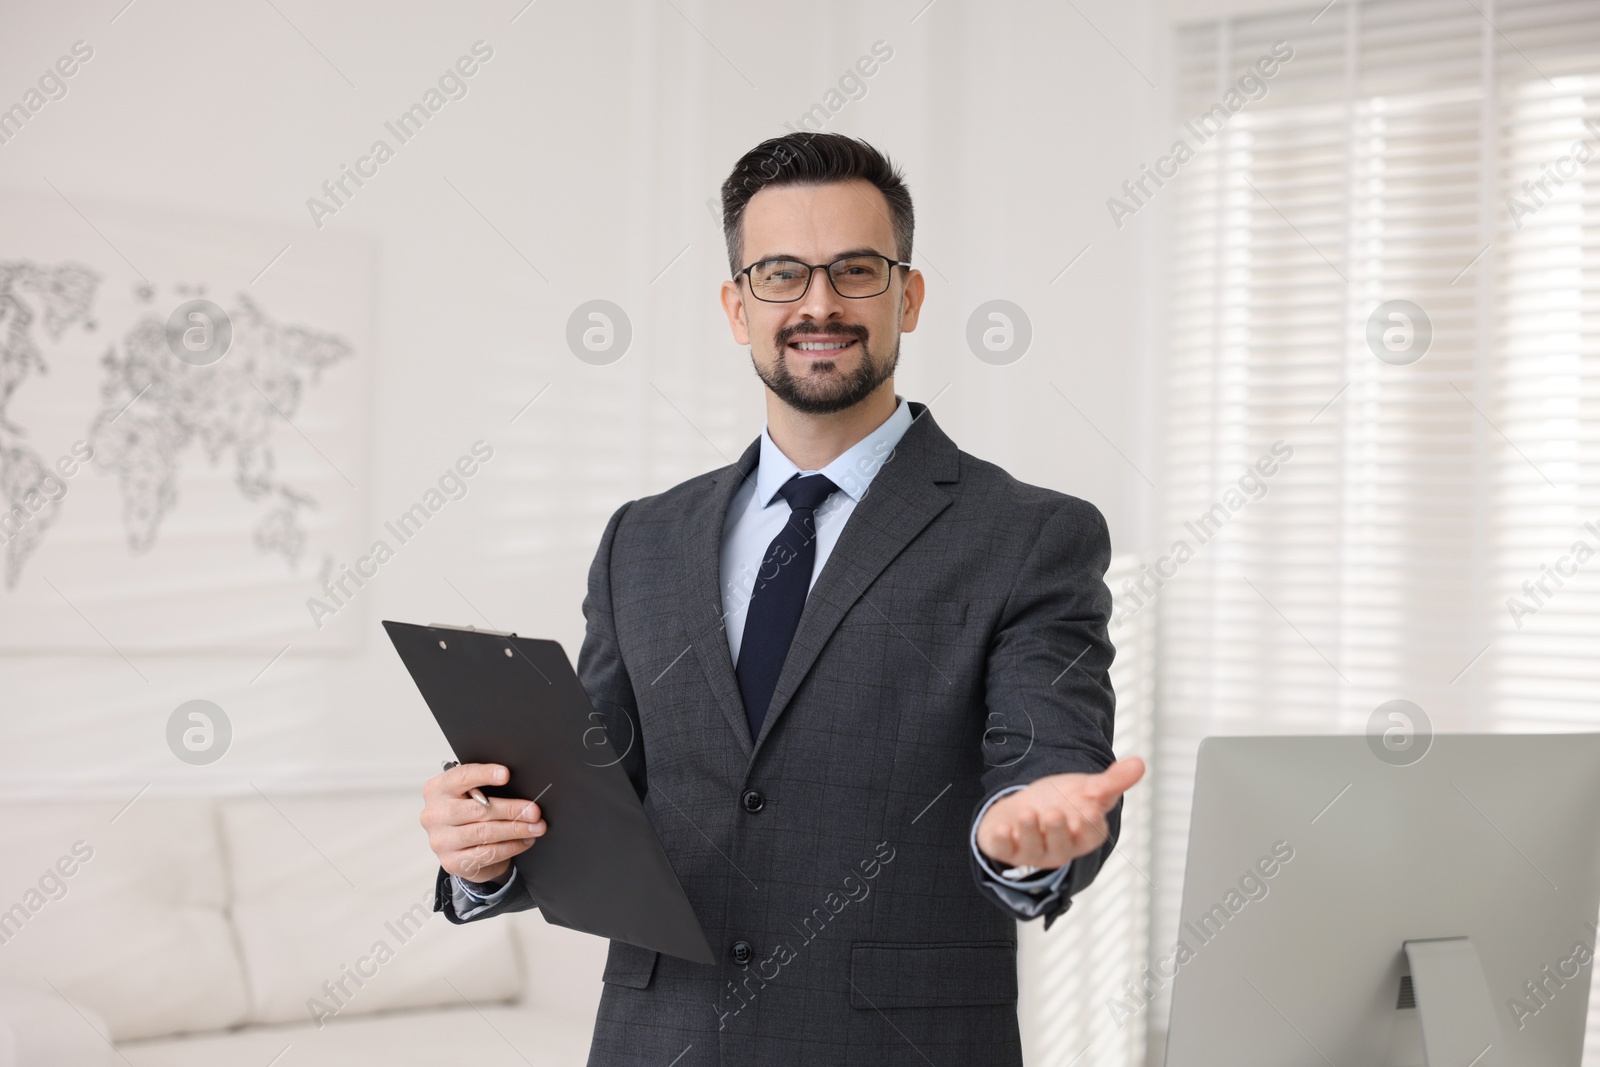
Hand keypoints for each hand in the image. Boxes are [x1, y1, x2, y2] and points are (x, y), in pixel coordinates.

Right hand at [420, 763, 545, 884]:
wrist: (460, 848)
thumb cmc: (470, 813)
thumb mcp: (471, 795)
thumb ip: (485, 787)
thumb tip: (520, 786)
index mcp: (437, 789)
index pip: (462, 777)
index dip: (485, 774)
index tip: (506, 774)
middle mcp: (434, 814)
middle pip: (479, 809)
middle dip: (512, 810)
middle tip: (534, 811)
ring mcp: (440, 840)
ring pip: (485, 833)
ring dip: (516, 830)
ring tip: (536, 827)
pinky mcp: (451, 862)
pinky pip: (487, 853)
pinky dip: (511, 847)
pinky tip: (524, 841)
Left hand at [975, 757, 1144, 871]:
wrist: (1029, 806)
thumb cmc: (1063, 802)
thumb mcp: (1087, 789)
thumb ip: (1112, 781)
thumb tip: (1139, 763)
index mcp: (1082, 835)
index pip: (1090, 837)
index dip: (1089, 826)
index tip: (1091, 810)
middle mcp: (1059, 848)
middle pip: (1061, 846)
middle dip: (1057, 830)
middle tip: (1054, 813)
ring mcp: (1032, 851)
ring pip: (1032, 849)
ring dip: (1029, 832)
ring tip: (1028, 813)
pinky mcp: (1006, 848)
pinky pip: (1003, 851)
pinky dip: (1001, 841)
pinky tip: (1002, 828)